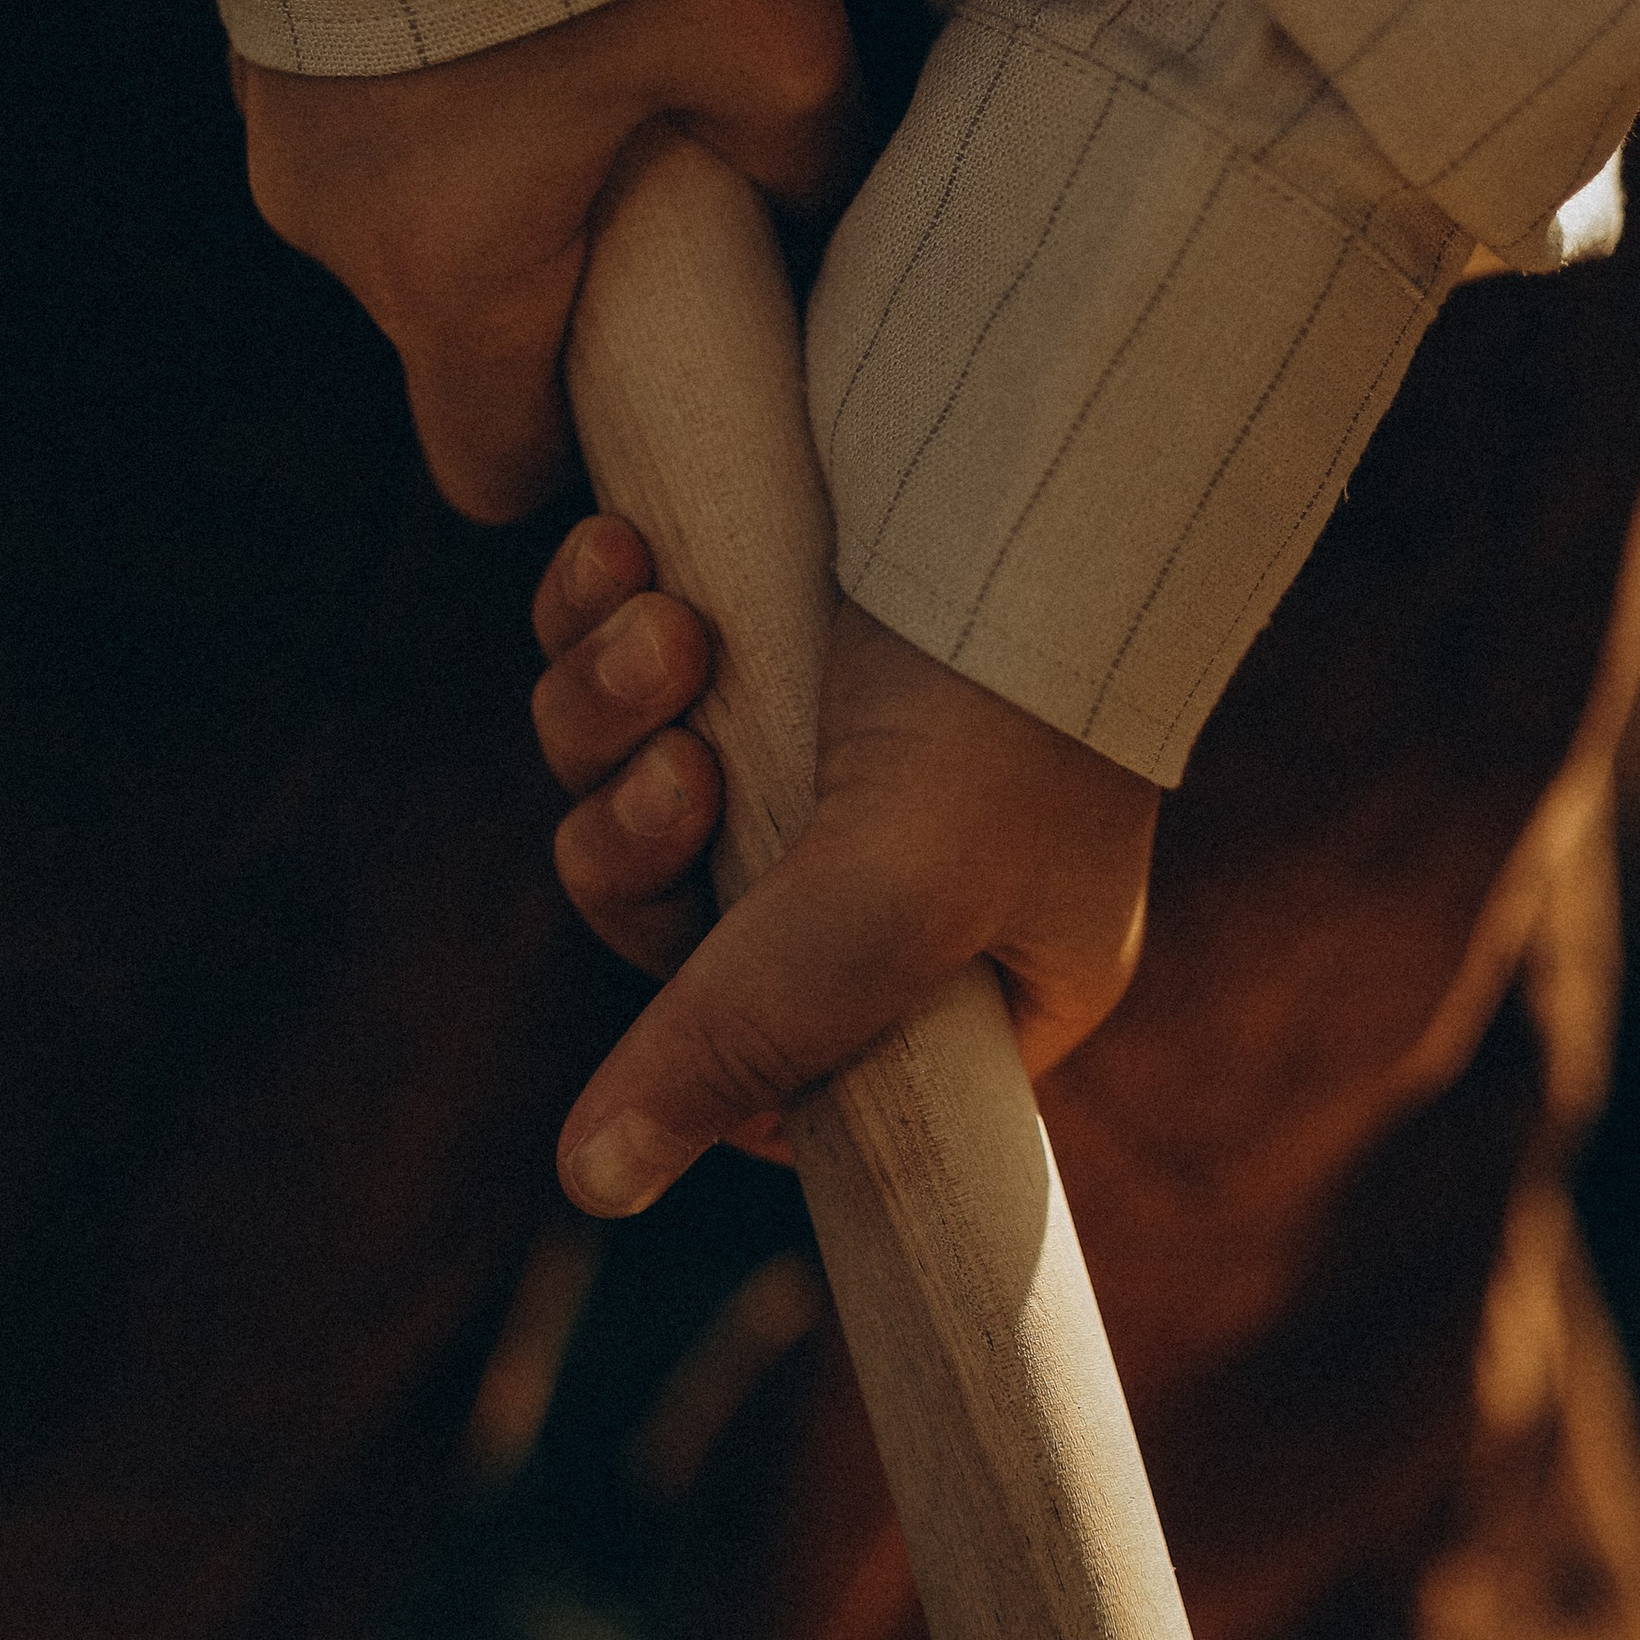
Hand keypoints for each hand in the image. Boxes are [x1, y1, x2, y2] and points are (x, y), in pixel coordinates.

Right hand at [232, 0, 860, 521]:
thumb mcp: (768, 50)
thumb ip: (811, 159)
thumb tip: (823, 194)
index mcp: (454, 289)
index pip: (489, 467)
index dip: (569, 451)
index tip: (638, 385)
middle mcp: (339, 238)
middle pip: (455, 323)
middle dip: (546, 273)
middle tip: (639, 178)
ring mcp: (277, 128)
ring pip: (405, 204)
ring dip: (486, 162)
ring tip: (571, 54)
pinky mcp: (258, 23)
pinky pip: (361, 101)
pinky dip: (430, 77)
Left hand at [529, 518, 1161, 1212]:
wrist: (1049, 453)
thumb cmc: (1012, 706)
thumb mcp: (881, 907)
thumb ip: (739, 1043)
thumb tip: (591, 1186)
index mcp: (970, 977)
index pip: (792, 1080)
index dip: (702, 1048)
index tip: (692, 976)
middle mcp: (885, 867)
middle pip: (667, 922)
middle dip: (640, 844)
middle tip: (682, 773)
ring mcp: (808, 731)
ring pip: (617, 781)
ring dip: (607, 715)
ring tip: (670, 633)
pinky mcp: (746, 605)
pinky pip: (604, 654)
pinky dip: (590, 614)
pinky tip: (618, 551)